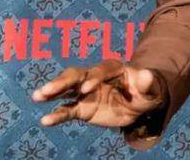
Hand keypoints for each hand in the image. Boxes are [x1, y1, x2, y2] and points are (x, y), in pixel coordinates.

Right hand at [32, 61, 164, 127]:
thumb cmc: (146, 93)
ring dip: (52, 91)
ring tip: (38, 96)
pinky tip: (45, 121)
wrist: (138, 105)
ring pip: (66, 89)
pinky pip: (67, 110)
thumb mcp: (151, 90)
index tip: (86, 89)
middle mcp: (95, 77)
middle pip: (76, 75)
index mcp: (113, 68)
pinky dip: (57, 115)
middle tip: (48, 89)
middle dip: (63, 81)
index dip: (93, 78)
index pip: (100, 71)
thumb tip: (147, 74)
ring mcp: (85, 92)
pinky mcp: (81, 107)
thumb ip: (148, 83)